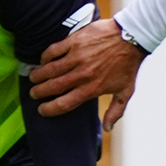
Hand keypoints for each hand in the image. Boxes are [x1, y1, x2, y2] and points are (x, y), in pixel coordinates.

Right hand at [28, 18, 145, 129]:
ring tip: (33, 78)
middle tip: (34, 93)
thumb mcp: (125, 91)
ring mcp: (77, 57)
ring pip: (50, 70)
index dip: (49, 109)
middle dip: (39, 92)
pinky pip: (54, 51)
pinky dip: (45, 57)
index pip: (64, 103)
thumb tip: (107, 129)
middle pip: (53, 87)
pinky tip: (42, 60)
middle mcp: (82, 74)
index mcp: (92, 88)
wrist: (132, 37)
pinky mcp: (75, 41)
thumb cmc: (128, 65)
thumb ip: (115, 111)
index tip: (42, 110)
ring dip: (38, 75)